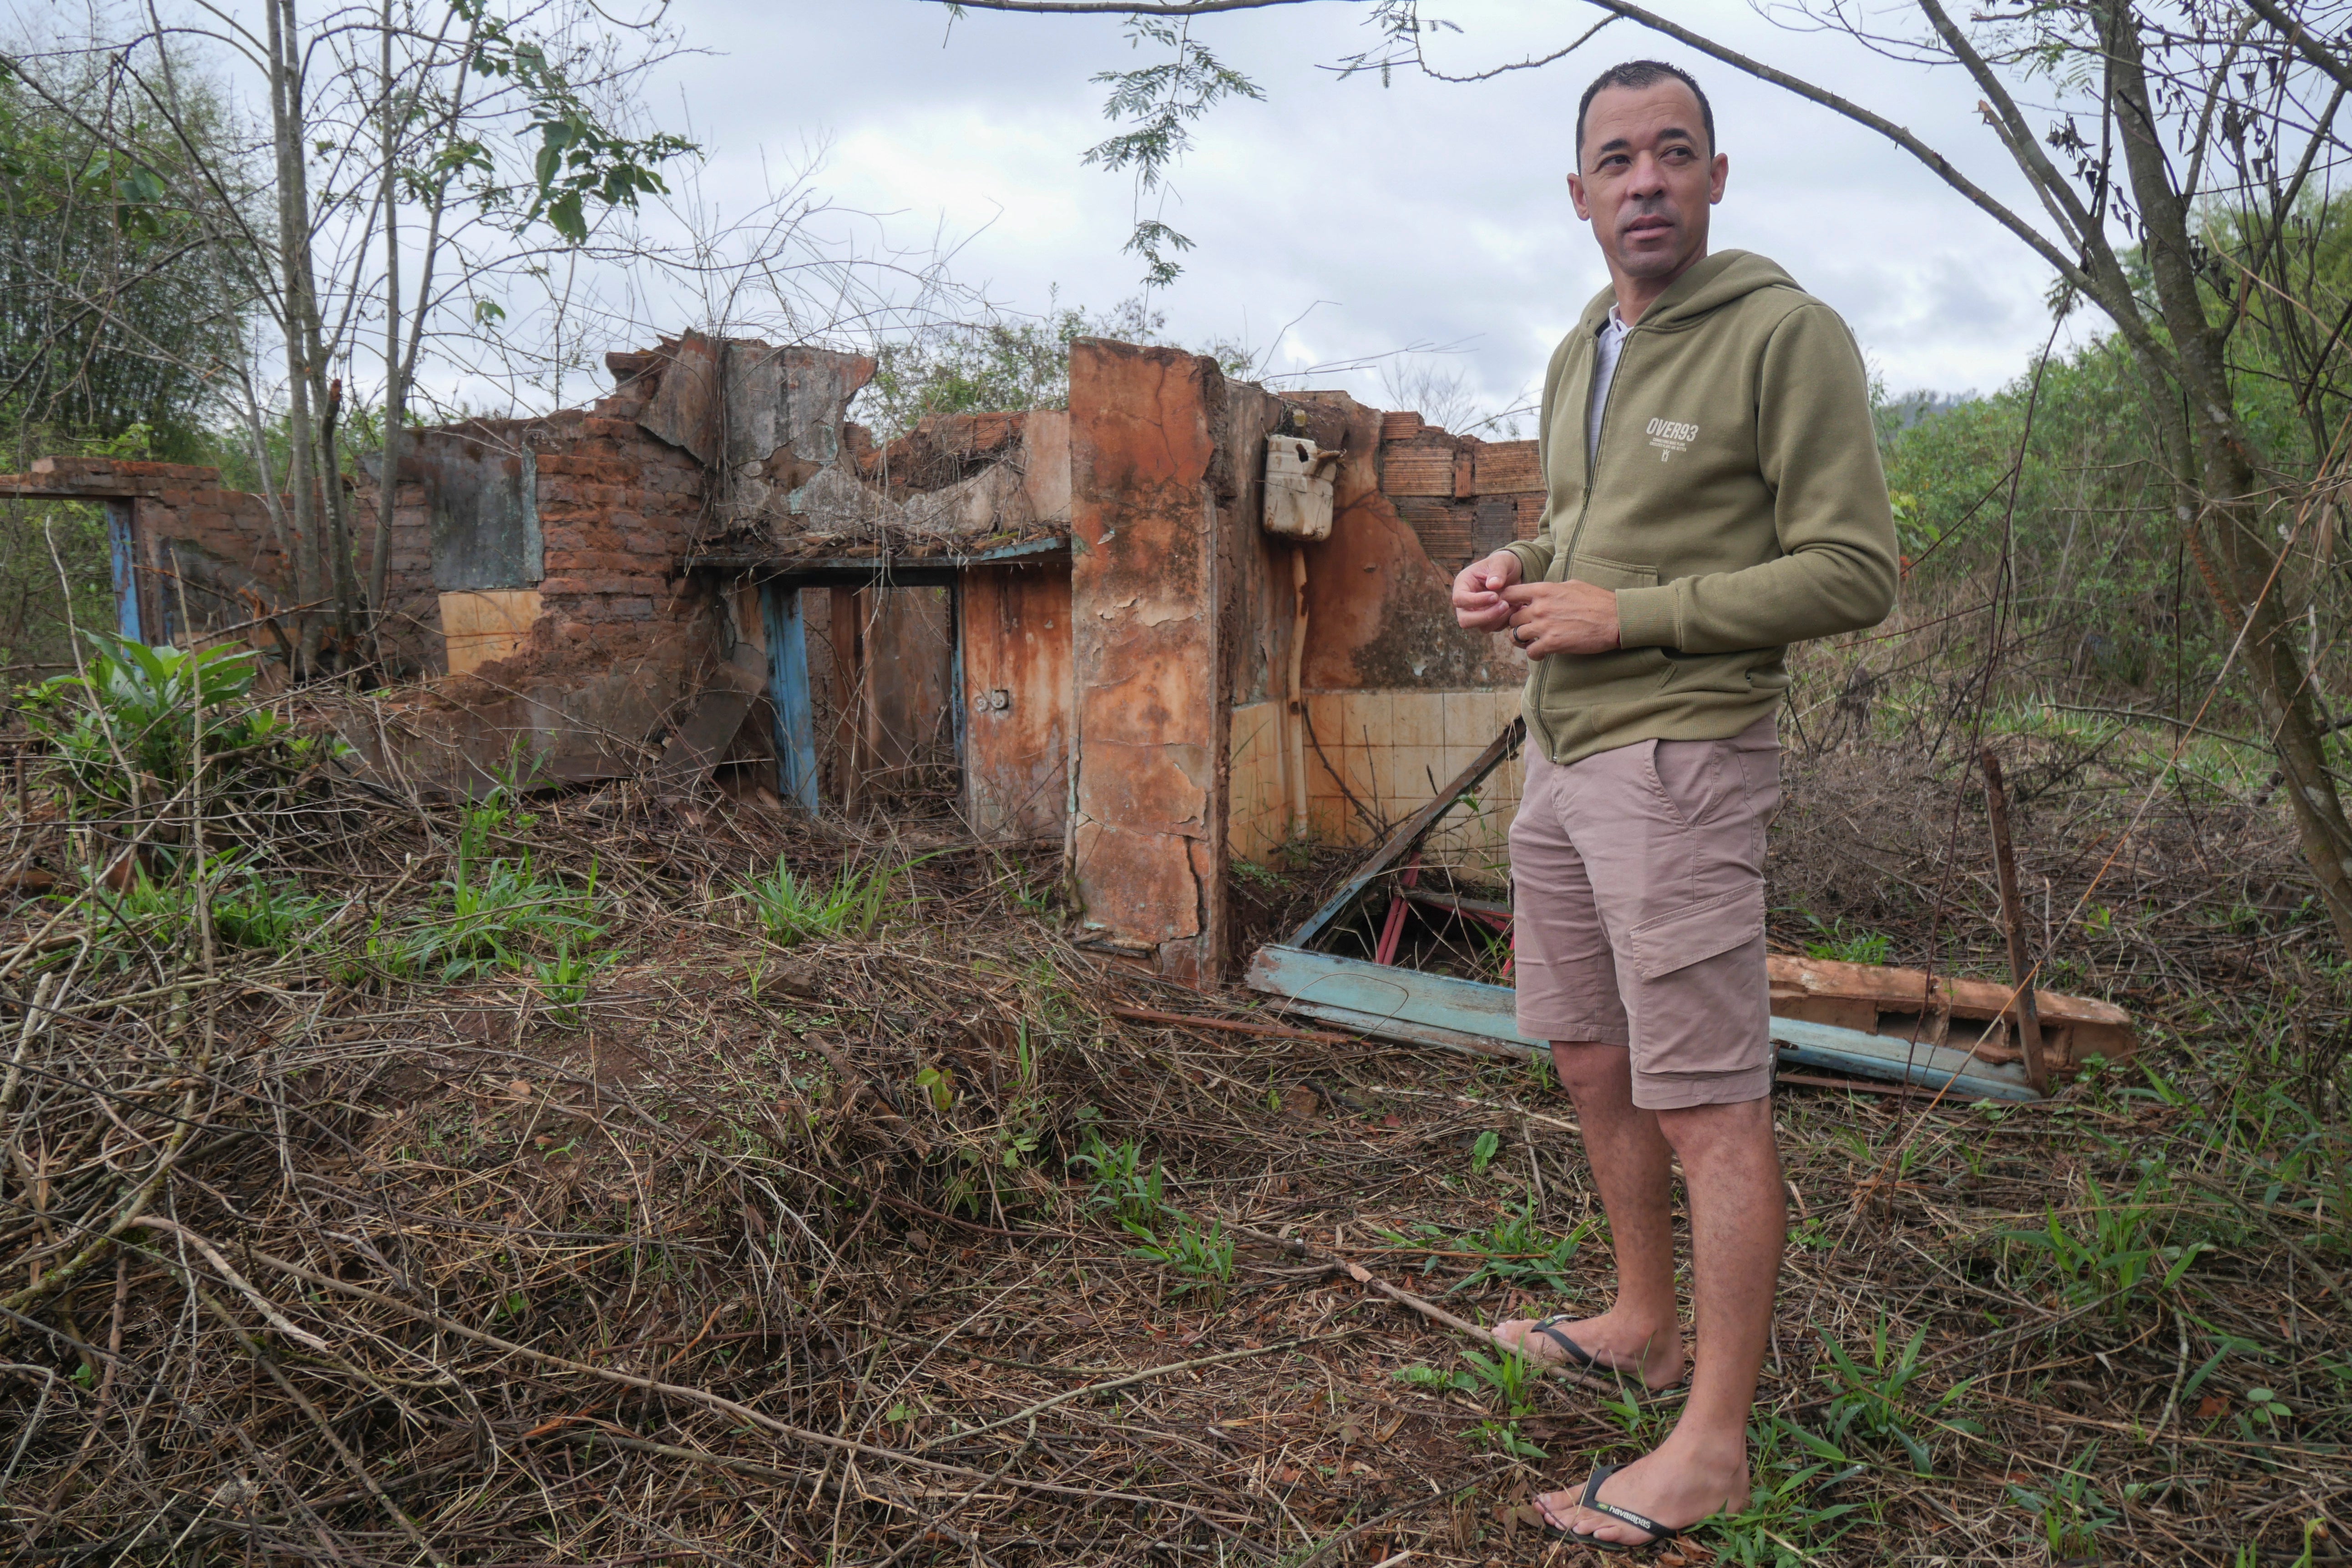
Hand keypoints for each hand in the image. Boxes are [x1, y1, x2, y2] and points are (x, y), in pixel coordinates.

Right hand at [1452, 550, 1522, 630]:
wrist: (1513, 571)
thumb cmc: (1503, 563)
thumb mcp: (1501, 561)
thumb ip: (1497, 571)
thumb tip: (1492, 585)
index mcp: (1463, 585)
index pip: (1460, 599)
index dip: (1476, 601)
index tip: (1495, 596)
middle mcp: (1466, 602)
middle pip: (1465, 620)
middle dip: (1486, 616)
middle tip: (1505, 605)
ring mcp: (1477, 613)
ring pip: (1482, 627)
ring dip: (1500, 619)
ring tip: (1515, 603)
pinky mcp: (1489, 620)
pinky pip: (1496, 627)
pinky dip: (1507, 620)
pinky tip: (1518, 607)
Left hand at [1502, 578, 1620, 656]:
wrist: (1615, 619)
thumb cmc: (1597, 601)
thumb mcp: (1572, 585)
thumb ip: (1551, 589)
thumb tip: (1541, 592)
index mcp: (1544, 590)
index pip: (1509, 593)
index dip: (1505, 602)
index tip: (1511, 608)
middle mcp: (1540, 607)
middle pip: (1511, 618)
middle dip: (1517, 624)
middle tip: (1526, 628)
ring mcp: (1544, 626)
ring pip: (1516, 636)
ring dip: (1523, 640)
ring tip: (1533, 641)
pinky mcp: (1552, 643)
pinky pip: (1530, 652)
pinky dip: (1534, 653)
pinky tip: (1542, 651)